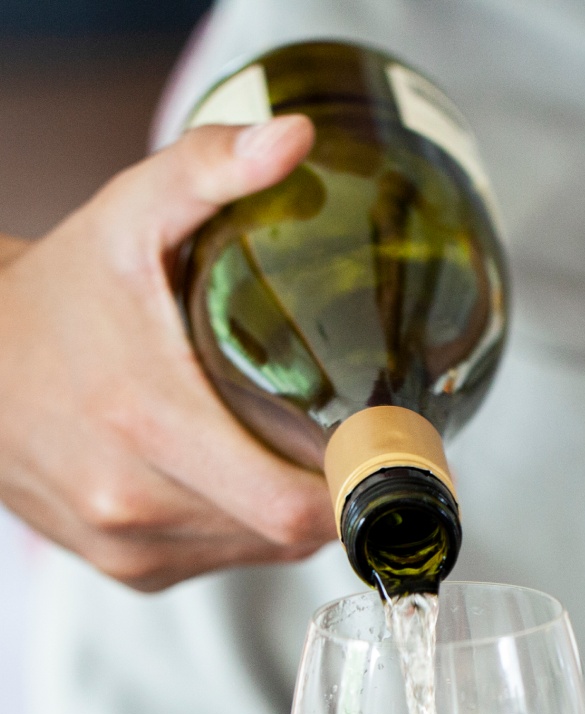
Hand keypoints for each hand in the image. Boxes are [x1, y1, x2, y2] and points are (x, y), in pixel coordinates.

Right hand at [0, 116, 338, 591]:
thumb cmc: (60, 295)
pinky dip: (244, 528)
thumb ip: (209, 170)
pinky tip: (233, 475)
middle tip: (354, 442)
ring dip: (289, 513)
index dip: (357, 491)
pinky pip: (222, 562)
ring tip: (285, 449)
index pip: (294, 508)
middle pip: (288, 535)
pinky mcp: (127, 569)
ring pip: (259, 554)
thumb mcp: (128, 218)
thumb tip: (292, 138)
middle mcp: (135, 504)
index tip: (389, 452)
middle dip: (332, 496)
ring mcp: (129, 547)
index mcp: (149, 427)